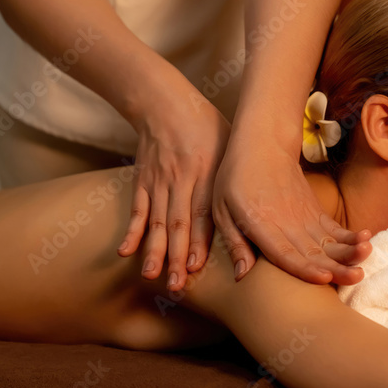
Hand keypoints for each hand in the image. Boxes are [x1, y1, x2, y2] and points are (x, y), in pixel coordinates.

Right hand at [116, 72, 229, 292]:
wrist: (163, 102)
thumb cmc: (207, 125)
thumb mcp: (231, 144)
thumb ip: (240, 177)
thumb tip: (262, 209)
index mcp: (206, 173)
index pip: (202, 211)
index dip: (198, 240)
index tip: (196, 266)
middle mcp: (181, 180)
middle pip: (177, 223)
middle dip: (175, 256)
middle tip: (176, 285)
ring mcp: (159, 182)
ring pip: (155, 221)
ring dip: (153, 250)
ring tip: (151, 276)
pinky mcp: (143, 181)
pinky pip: (136, 210)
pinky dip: (131, 231)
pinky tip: (125, 252)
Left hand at [212, 141, 371, 284]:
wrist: (263, 144)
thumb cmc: (235, 179)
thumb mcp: (222, 210)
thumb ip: (234, 243)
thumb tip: (242, 276)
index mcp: (261, 224)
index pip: (285, 251)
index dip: (304, 267)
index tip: (323, 278)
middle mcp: (287, 222)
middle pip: (314, 250)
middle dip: (337, 266)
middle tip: (356, 277)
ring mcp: (304, 216)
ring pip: (330, 239)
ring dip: (350, 250)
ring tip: (367, 257)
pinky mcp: (315, 210)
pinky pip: (335, 228)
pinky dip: (351, 236)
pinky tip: (367, 241)